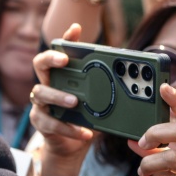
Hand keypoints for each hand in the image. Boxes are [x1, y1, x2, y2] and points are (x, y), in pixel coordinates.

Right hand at [29, 24, 94, 175]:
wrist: (71, 146)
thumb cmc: (84, 118)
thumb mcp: (98, 102)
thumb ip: (108, 90)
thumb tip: (136, 81)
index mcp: (61, 76)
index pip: (60, 51)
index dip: (65, 39)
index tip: (76, 29)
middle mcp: (47, 85)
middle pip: (39, 64)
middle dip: (50, 59)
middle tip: (65, 60)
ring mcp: (41, 103)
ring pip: (40, 92)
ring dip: (58, 96)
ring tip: (75, 102)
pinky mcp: (40, 122)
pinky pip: (50, 122)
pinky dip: (68, 128)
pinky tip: (85, 132)